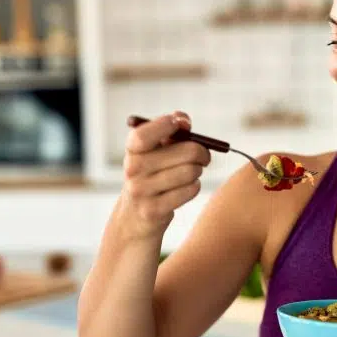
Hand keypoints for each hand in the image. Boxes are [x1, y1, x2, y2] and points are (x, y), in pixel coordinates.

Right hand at [120, 111, 210, 239]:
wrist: (134, 217)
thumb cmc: (152, 176)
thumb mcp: (154, 152)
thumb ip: (169, 131)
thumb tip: (183, 120)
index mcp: (132, 150)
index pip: (143, 135)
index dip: (165, 125)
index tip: (182, 123)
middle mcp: (133, 169)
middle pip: (186, 152)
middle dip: (202, 152)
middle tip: (204, 156)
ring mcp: (142, 191)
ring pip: (191, 172)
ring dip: (197, 171)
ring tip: (192, 173)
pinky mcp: (153, 210)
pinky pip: (190, 190)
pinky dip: (194, 186)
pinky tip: (187, 187)